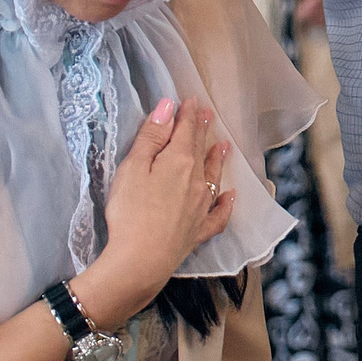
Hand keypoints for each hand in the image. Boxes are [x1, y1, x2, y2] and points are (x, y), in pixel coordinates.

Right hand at [76, 99, 234, 323]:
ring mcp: (201, 207)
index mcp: (178, 162)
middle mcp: (196, 181)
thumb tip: (168, 107)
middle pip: (199, 150)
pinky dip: (226, 203)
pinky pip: (218, 214)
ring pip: (214, 177)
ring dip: (217, 160)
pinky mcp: (199, 230)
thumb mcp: (133, 168)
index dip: (187, 115)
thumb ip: (152, 137)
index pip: (184, 132)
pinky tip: (231, 196)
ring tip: (224, 146)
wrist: (142, 259)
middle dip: (202, 130)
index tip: (191, 101)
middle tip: (208, 115)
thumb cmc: (130, 211)